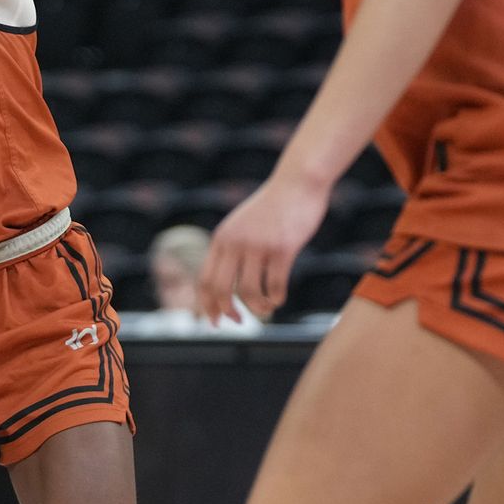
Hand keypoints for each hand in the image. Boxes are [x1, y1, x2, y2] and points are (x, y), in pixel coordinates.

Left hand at [197, 169, 330, 320]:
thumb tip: (226, 284)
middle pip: (221, 290)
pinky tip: (279, 298)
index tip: (216, 322)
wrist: (298, 181)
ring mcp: (258, 245)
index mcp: (221, 238)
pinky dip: (276, 298)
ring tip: (267, 308)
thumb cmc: (272, 207)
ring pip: (249, 292)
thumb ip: (231, 247)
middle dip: (227, 312)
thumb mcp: (242, 224)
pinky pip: (274, 286)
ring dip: (258, 308)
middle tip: (239, 321)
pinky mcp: (283, 248)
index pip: (205, 280)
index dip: (207, 306)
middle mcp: (235, 242)